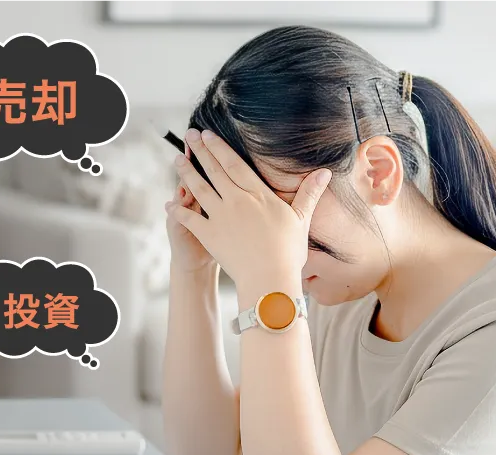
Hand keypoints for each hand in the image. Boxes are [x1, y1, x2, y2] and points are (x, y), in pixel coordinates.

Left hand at [165, 129, 330, 298]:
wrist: (269, 279)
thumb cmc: (288, 252)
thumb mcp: (301, 219)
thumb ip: (309, 193)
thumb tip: (325, 172)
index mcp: (257, 194)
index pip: (234, 164)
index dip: (220, 148)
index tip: (208, 135)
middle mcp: (236, 200)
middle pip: (214, 170)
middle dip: (200, 151)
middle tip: (189, 135)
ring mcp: (220, 217)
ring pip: (198, 188)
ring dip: (186, 173)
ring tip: (177, 159)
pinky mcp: (208, 235)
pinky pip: (189, 218)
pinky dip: (178, 210)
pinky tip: (169, 203)